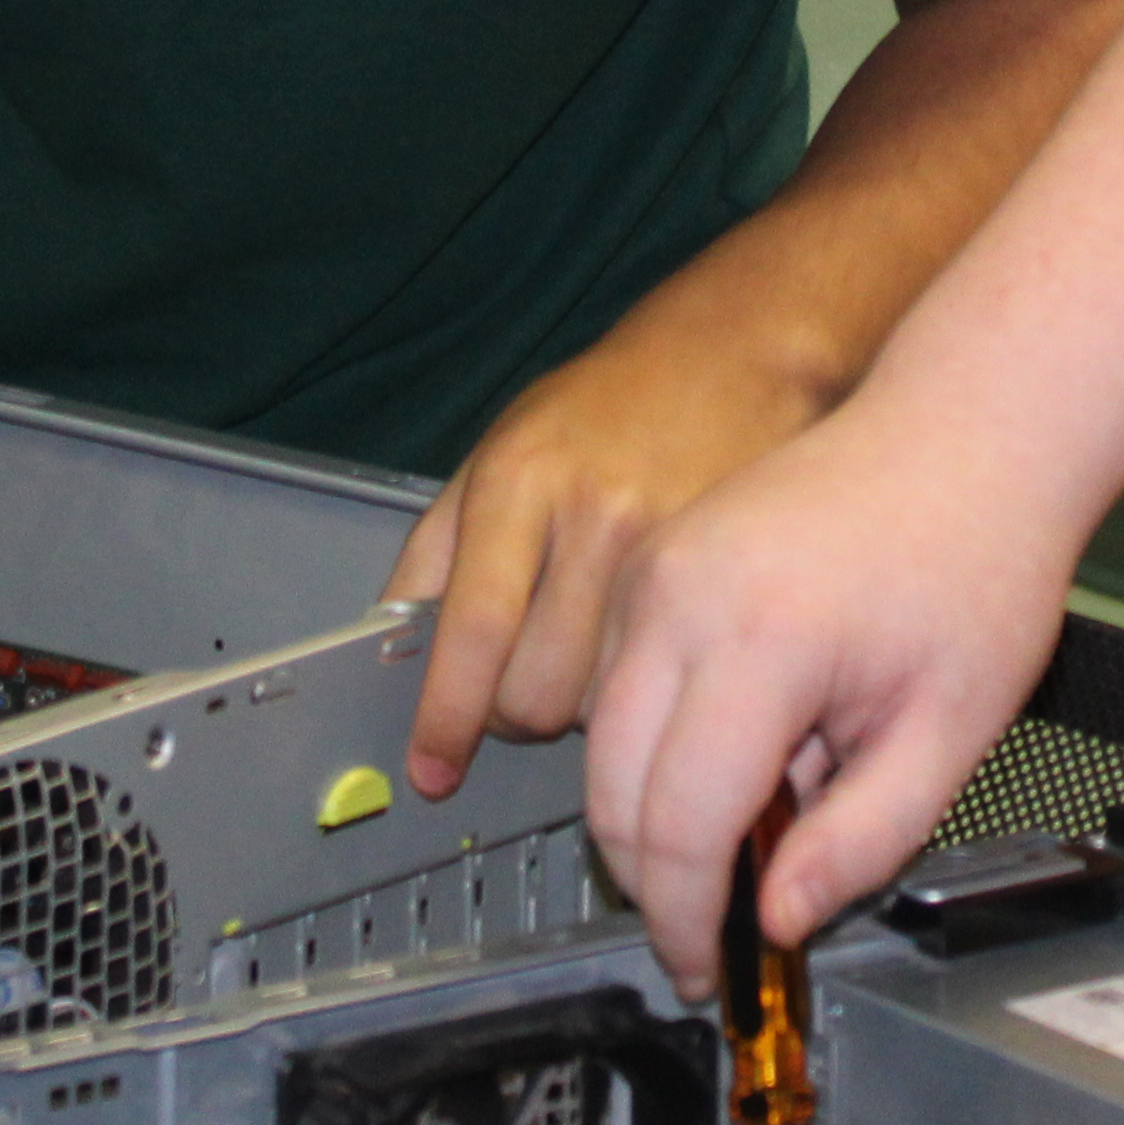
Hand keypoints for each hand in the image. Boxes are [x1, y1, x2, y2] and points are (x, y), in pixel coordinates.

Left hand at [388, 327, 828, 799]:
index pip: (471, 631)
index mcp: (519, 480)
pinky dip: (637, 684)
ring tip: (590, 647)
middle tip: (521, 683)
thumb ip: (435, 552)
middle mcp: (595, 514)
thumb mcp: (496, 453)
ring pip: (601, 704)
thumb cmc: (605, 409)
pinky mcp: (728, 578)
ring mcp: (671, 551)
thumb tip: (389, 653)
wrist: (734, 353)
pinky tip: (640, 639)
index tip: (432, 771)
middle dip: (514, 714)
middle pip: (536, 693)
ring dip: (581, 703)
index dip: (445, 719)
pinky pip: (664, 681)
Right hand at [580, 376, 1100, 991]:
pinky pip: (614, 685)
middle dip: (655, 881)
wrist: (968, 433)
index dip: (687, 921)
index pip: (677, 828)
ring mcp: (652, 573)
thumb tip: (777, 919)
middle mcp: (678, 599)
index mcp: (758, 643)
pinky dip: (654, 745)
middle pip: (611, 792)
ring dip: (653, 813)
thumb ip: (859, 842)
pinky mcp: (650, 563)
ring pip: (598, 744)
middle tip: (722, 928)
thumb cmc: (976, 558)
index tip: (709, 970)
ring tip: (766, 817)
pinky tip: (753, 746)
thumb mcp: (949, 732)